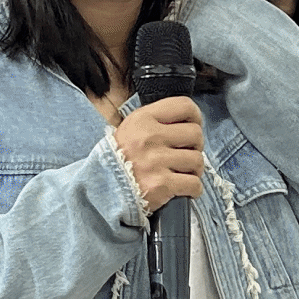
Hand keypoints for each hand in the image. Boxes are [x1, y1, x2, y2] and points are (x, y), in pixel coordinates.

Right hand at [114, 96, 203, 212]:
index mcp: (143, 119)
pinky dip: (193, 189)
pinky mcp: (161, 185)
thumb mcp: (131, 130)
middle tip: (185, 155)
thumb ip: (156, 122)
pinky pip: (194, 184)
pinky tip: (183, 189)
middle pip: (195, 134)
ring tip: (182, 174)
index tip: (192, 127)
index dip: (195, 117)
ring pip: (197, 160)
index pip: (185, 106)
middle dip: (195, 147)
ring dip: (195, 170)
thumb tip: (188, 122)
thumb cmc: (119, 160)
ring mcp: (156, 161)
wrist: (101, 191)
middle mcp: (149, 137)